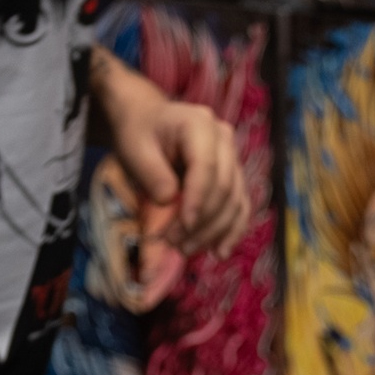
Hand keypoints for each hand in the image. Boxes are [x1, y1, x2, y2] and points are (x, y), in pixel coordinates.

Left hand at [106, 89, 246, 257]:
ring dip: (214, 231)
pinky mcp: (233, 178)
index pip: (206, 167)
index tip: (184, 226)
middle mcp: (224, 140)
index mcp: (199, 124)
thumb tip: (168, 201)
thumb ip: (151, 173)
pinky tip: (219, 252)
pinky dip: (232, 231)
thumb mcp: (134, 148)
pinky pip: (240, 207)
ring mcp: (232, 159)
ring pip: (234, 201)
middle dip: (202, 221)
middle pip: (224, 187)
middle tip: (173, 242)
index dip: (198, 199)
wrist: (148, 122)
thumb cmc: (139, 133)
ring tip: (185, 249)